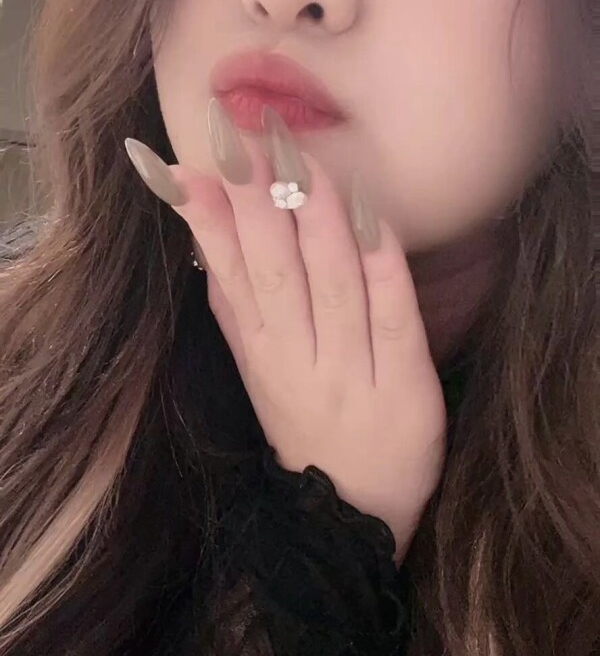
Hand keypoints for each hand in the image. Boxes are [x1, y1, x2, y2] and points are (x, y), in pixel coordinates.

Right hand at [168, 124, 447, 564]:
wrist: (355, 518)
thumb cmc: (308, 431)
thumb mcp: (259, 373)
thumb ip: (234, 310)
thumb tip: (204, 238)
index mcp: (261, 353)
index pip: (229, 275)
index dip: (211, 218)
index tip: (197, 162)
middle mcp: (299, 361)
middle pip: (274, 272)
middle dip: (258, 203)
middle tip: (246, 137)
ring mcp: (352, 375)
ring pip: (331, 288)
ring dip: (316, 222)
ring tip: (302, 163)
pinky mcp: (406, 386)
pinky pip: (394, 320)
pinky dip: (384, 270)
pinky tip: (375, 220)